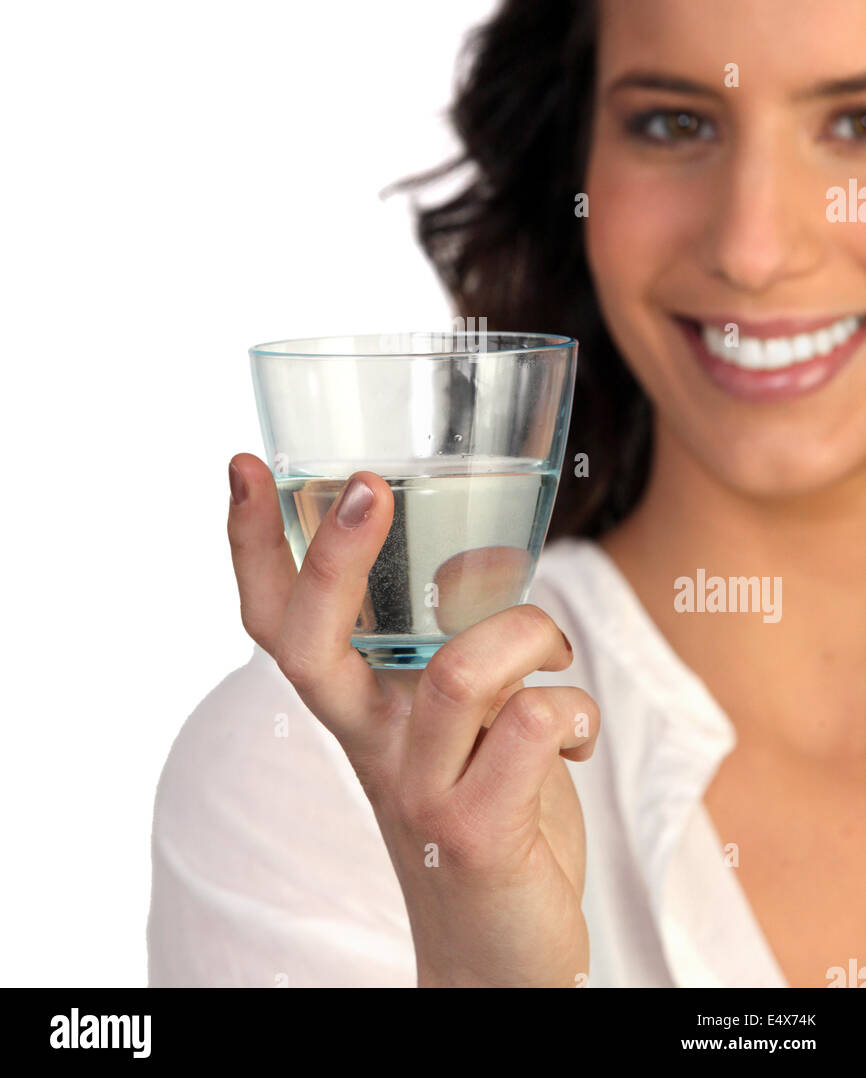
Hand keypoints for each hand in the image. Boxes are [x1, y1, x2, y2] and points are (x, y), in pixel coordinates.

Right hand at [227, 453, 599, 987]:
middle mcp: (373, 745)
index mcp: (361, 709)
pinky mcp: (475, 833)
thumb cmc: (488, 813)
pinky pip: (530, 724)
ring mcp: (417, 791)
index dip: (255, 547)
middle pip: (313, 642)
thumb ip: (454, 650)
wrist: (499, 956)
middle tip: (365, 486)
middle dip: (334, 554)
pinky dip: (575, 710)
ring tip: (553, 650)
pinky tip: (577, 735)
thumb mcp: (457, 724)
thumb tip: (480, 563)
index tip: (245, 466)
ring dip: (528, 631)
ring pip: (460, 669)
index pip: (279, 622)